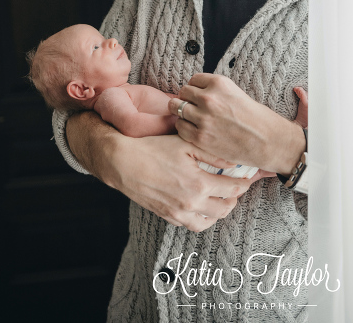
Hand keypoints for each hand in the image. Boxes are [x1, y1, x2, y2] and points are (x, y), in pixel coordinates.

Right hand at [66, 111, 259, 231]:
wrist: (122, 163)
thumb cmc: (151, 149)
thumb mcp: (183, 144)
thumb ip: (211, 153)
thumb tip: (234, 161)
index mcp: (199, 183)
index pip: (234, 187)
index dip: (245, 181)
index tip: (249, 175)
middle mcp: (192, 202)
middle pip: (228, 207)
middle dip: (235, 195)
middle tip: (235, 184)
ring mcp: (179, 212)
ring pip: (213, 220)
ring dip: (221, 208)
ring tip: (220, 196)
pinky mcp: (168, 216)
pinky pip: (195, 225)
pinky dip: (204, 218)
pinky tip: (202, 206)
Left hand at [169, 73, 304, 174]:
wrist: (270, 142)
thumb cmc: (257, 119)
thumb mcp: (236, 93)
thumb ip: (216, 91)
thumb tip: (196, 91)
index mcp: (219, 84)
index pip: (193, 80)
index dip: (196, 89)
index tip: (201, 97)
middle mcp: (209, 98)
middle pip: (183, 93)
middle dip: (187, 100)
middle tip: (196, 109)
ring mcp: (203, 118)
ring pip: (176, 109)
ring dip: (183, 114)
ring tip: (194, 120)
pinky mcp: (200, 136)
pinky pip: (179, 127)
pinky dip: (184, 128)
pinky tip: (195, 131)